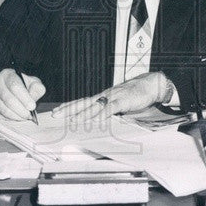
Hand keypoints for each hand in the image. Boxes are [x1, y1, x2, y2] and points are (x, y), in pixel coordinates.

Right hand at [0, 68, 45, 120]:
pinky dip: (9, 119)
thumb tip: (34, 95)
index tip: (32, 106)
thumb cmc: (23, 85)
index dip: (24, 97)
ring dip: (16, 116)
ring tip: (24, 117)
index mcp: (8, 75)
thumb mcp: (32, 83)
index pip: (14, 86)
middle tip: (29, 115)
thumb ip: (36, 88)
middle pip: (8, 99)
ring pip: (3, 109)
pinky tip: (17, 118)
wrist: (10, 89)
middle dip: (21, 110)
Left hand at [51, 72, 174, 119]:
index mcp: (102, 96)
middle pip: (83, 103)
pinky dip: (103, 115)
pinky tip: (96, 121)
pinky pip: (110, 109)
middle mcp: (104, 95)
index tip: (58, 110)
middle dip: (69, 109)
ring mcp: (113, 97)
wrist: (150, 85)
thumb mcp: (118, 103)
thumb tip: (99, 120)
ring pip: (95, 106)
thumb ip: (109, 111)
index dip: (69, 106)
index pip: (82, 101)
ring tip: (72, 120)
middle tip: (56, 114)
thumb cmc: (135, 94)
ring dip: (83, 114)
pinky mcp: (122, 101)